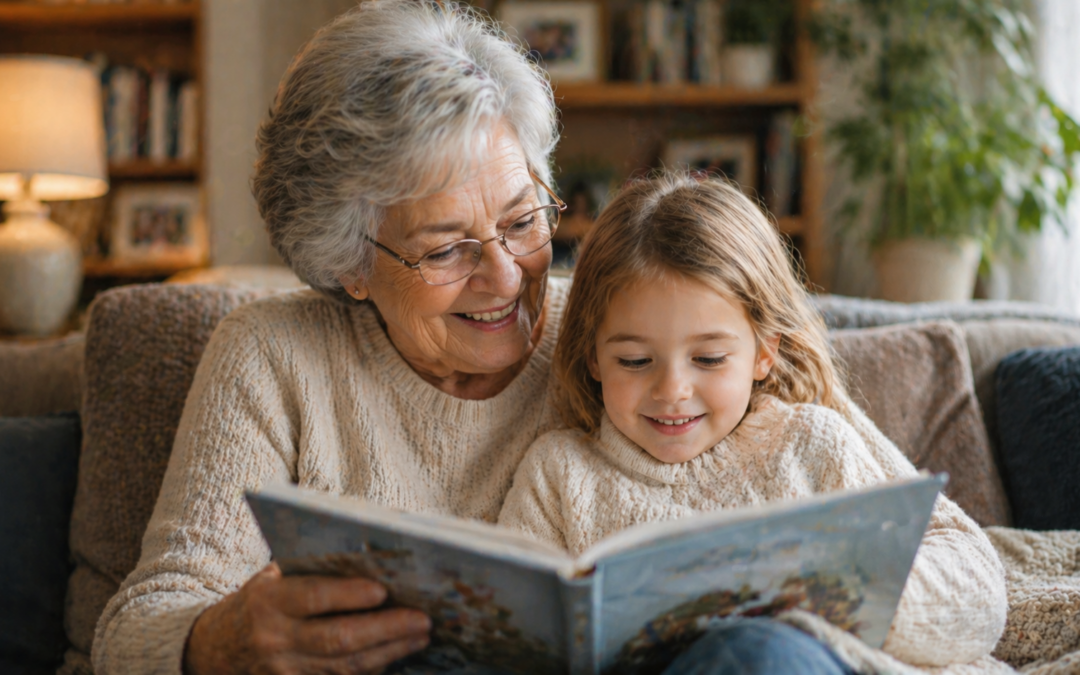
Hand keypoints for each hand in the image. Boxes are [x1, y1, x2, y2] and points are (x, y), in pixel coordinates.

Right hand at [183, 563, 430, 674]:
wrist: (216, 649)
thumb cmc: (260, 602)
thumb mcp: (274, 578)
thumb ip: (312, 571)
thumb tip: (371, 559)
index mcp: (269, 601)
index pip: (313, 598)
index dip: (349, 595)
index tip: (383, 589)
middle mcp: (275, 640)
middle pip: (337, 639)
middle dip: (385, 629)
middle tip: (422, 618)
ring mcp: (285, 672)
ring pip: (344, 667)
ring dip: (389, 652)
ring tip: (420, 635)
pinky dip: (372, 669)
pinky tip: (397, 654)